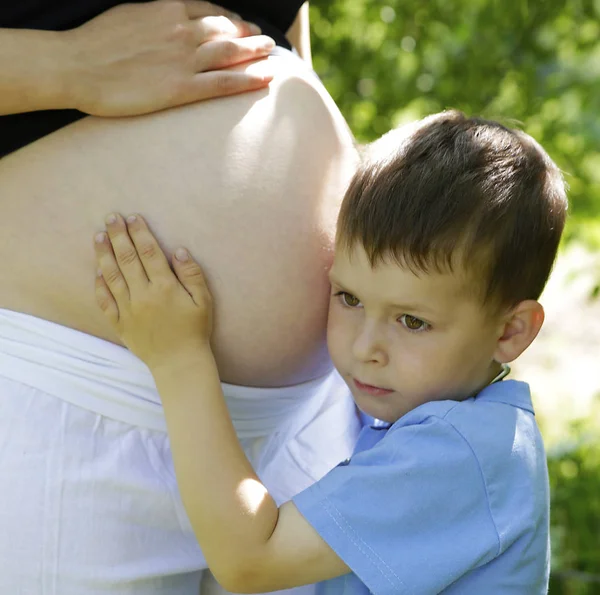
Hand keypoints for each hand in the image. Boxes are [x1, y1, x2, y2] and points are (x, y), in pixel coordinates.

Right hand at [66, 1, 275, 115]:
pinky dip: (248, 79)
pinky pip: (222, 82)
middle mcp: (180, 30)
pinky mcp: (180, 88)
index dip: (231, 19)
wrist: (75, 66)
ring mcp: (183, 59)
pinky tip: (266, 79)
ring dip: (255, 53)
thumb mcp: (128, 16)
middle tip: (266, 41)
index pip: (209, 11)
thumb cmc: (94, 44)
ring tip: (271, 56)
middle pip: (225, 30)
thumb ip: (155, 19)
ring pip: (230, 53)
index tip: (243, 25)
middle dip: (249, 35)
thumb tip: (168, 22)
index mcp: (166, 10)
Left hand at [94, 213, 212, 368]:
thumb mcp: (204, 301)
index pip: (149, 253)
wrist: (179, 363)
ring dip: (104, 254)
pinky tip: (97, 271)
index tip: (132, 217)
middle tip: (110, 217)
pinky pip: (105, 301)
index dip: (140, 233)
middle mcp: (143, 295)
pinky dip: (99, 285)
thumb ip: (192, 274)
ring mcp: (128, 309)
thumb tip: (178, 251)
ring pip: (112, 276)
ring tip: (98, 236)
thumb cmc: (195, 330)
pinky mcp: (120, 323)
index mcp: (165, 287)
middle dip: (118, 235)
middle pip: (127, 259)